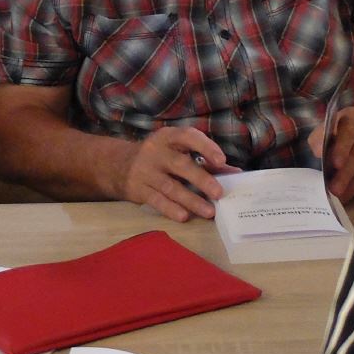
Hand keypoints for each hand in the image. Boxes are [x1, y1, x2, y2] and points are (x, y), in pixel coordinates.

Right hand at [115, 127, 234, 222]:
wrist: (118, 166)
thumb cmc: (159, 157)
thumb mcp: (177, 151)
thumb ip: (205, 160)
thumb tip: (235, 172)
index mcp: (168, 137)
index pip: (188, 137)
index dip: (205, 147)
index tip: (221, 161)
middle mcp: (155, 152)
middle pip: (180, 165)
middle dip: (201, 179)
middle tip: (219, 192)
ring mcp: (145, 171)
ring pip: (170, 187)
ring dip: (191, 200)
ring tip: (209, 211)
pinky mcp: (138, 189)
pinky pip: (156, 200)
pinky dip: (171, 209)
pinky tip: (184, 216)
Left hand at [311, 106, 353, 202]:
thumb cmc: (340, 131)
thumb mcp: (328, 129)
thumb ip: (320, 138)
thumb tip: (318, 152)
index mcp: (353, 116)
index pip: (349, 131)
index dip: (342, 148)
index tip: (334, 164)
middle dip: (345, 172)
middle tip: (334, 189)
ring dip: (353, 182)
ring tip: (340, 195)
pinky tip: (350, 193)